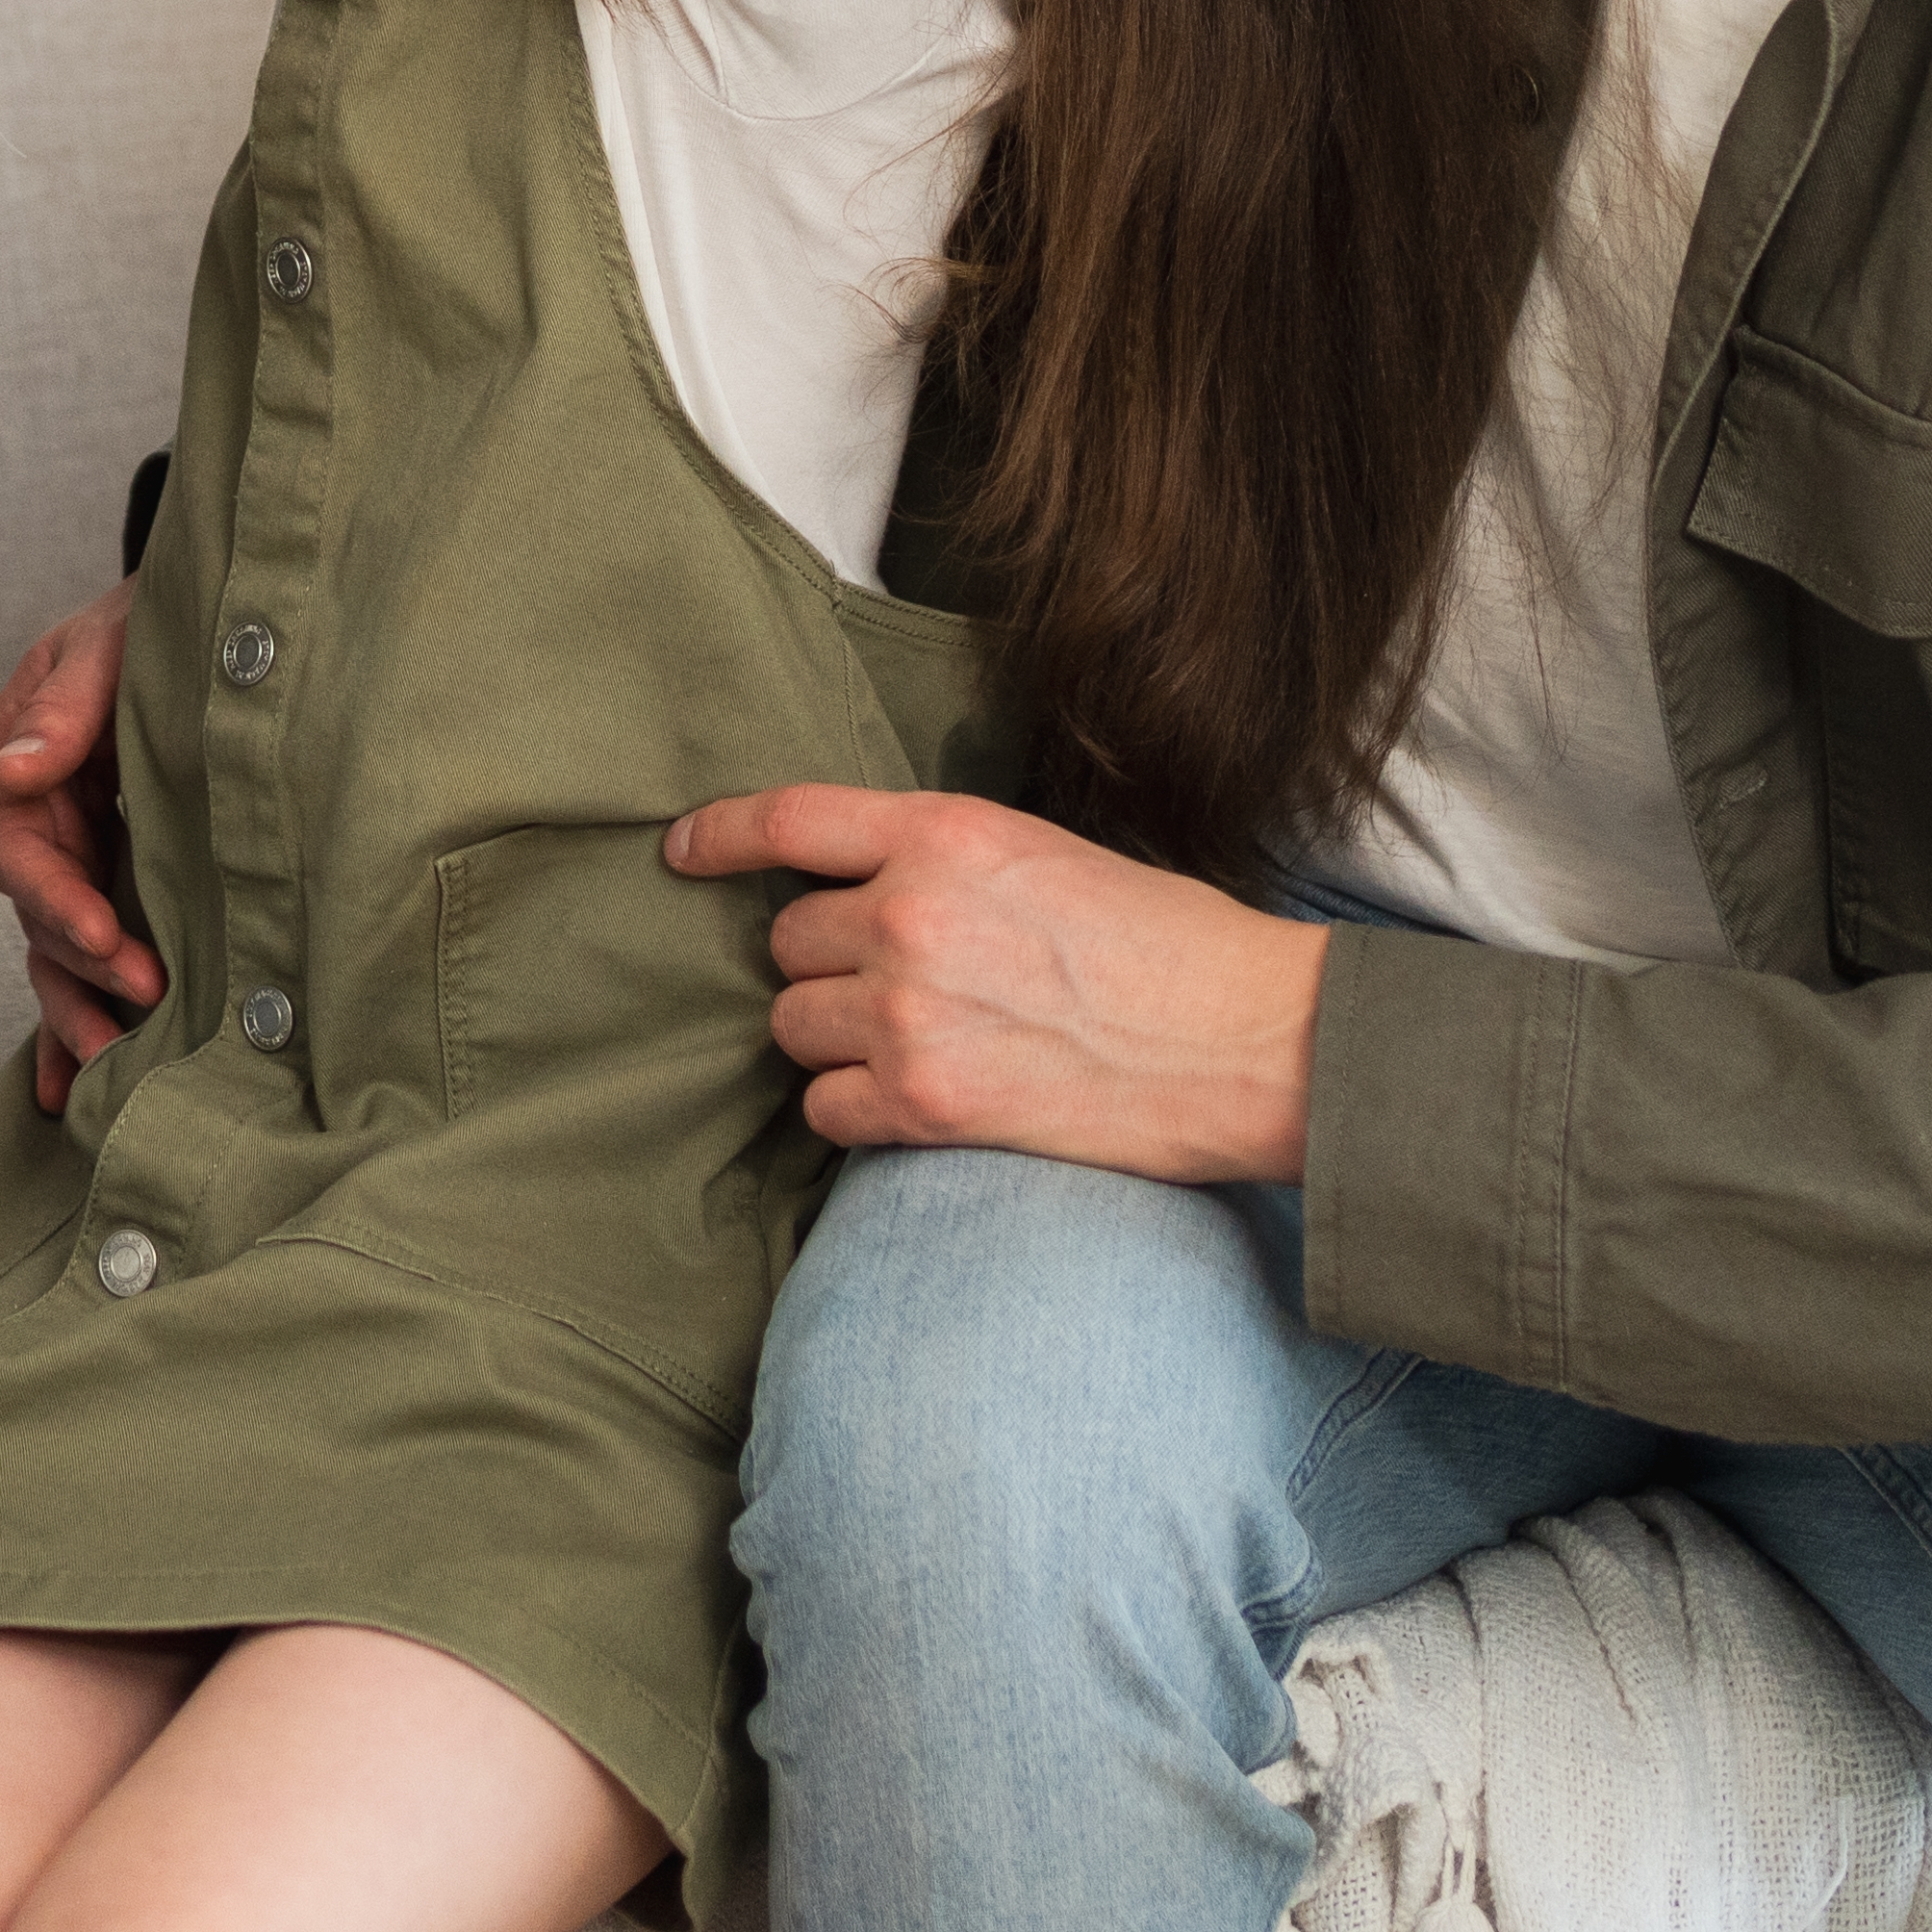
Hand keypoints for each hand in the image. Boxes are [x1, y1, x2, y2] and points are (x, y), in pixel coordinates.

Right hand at [0, 584, 156, 1109]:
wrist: (208, 619)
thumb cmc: (152, 620)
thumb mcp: (107, 644)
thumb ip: (64, 705)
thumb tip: (12, 769)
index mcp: (12, 758)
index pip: (13, 845)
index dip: (54, 895)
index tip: (106, 932)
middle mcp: (29, 818)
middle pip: (34, 910)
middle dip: (83, 959)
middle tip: (147, 992)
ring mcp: (67, 856)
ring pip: (51, 949)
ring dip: (75, 1009)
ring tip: (111, 1068)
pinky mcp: (106, 883)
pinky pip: (78, 960)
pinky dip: (70, 1023)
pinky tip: (68, 1090)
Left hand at [662, 784, 1332, 1183]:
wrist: (1249, 1042)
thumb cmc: (1171, 947)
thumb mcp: (1047, 856)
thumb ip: (942, 862)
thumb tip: (867, 886)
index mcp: (943, 834)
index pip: (788, 819)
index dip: (720, 835)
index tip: (682, 851)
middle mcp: (908, 914)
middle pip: (787, 942)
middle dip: (828, 966)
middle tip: (905, 988)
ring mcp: (907, 1011)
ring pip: (794, 1026)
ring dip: (837, 1040)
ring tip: (924, 1046)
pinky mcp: (921, 1103)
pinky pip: (823, 1108)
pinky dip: (855, 1112)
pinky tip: (922, 1104)